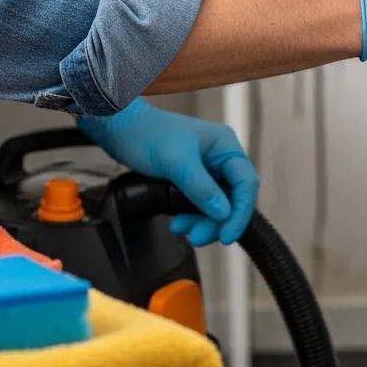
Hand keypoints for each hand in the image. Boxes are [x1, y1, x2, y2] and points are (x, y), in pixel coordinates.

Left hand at [77, 99, 258, 245]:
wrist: (120, 129)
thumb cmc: (147, 134)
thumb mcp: (176, 162)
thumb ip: (201, 188)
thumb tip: (224, 214)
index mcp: (225, 146)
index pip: (246, 183)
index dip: (240, 212)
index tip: (227, 234)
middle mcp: (220, 159)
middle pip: (232, 199)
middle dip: (216, 221)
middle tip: (197, 236)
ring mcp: (207, 171)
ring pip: (216, 207)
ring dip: (202, 222)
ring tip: (180, 228)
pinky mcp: (191, 181)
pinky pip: (200, 206)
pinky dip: (191, 218)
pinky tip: (177, 222)